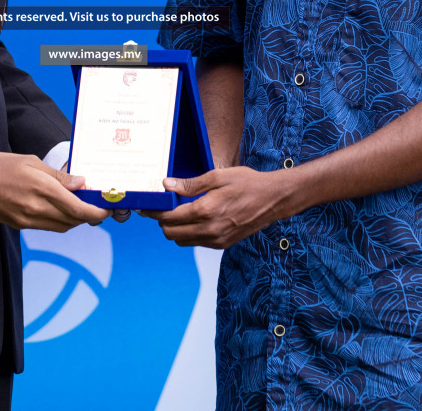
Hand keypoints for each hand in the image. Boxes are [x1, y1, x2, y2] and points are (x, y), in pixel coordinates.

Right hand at [0, 153, 109, 230]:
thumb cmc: (3, 166)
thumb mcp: (33, 162)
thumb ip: (59, 176)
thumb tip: (81, 183)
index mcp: (42, 188)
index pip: (77, 208)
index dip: (96, 211)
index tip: (106, 209)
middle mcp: (37, 207)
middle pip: (73, 220)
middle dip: (89, 215)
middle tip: (98, 207)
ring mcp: (28, 219)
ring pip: (63, 226)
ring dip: (76, 220)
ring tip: (82, 208)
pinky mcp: (21, 225)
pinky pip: (49, 227)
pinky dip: (61, 222)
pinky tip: (63, 211)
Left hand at [144, 167, 295, 247]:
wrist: (273, 199)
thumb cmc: (247, 183)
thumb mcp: (218, 176)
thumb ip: (191, 184)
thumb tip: (167, 185)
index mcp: (206, 210)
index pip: (169, 217)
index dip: (155, 212)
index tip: (148, 206)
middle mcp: (210, 229)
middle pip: (171, 233)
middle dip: (162, 221)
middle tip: (161, 208)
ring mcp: (217, 239)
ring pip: (181, 241)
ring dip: (174, 229)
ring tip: (177, 213)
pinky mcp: (223, 244)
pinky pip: (196, 243)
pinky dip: (188, 234)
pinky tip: (193, 219)